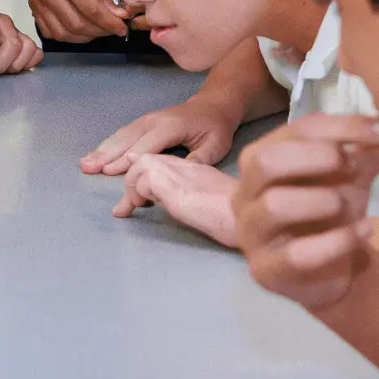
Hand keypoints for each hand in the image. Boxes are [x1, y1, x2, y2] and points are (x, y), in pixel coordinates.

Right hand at [24, 0, 124, 41]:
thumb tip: (119, 16)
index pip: (91, 10)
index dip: (110, 24)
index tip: (122, 29)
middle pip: (77, 25)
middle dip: (99, 32)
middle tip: (112, 29)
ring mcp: (37, 0)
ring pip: (62, 33)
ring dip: (83, 37)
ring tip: (97, 30)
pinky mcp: (32, 5)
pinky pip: (48, 30)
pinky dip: (65, 35)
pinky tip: (78, 29)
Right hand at [81, 97, 240, 175]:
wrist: (214, 105)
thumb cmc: (215, 128)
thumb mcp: (214, 146)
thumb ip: (196, 161)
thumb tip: (177, 177)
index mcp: (170, 127)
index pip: (145, 146)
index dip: (127, 159)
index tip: (109, 172)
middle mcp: (154, 121)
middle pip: (126, 139)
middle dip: (106, 155)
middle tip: (87, 168)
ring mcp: (147, 119)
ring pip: (121, 135)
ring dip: (102, 149)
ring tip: (85, 162)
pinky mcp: (144, 122)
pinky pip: (123, 133)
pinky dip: (109, 143)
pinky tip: (98, 153)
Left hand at [113, 153, 240, 246]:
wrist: (249, 218)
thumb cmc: (238, 218)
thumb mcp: (211, 203)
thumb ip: (191, 197)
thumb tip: (169, 203)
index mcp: (196, 170)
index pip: (159, 161)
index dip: (142, 175)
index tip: (137, 196)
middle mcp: (186, 167)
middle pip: (145, 160)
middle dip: (131, 182)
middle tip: (130, 208)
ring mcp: (180, 174)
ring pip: (139, 167)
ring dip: (133, 189)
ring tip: (139, 208)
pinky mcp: (174, 187)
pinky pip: (144, 182)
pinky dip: (139, 195)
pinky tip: (148, 208)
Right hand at [232, 115, 378, 310]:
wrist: (329, 268)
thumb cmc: (331, 211)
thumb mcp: (351, 174)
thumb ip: (369, 149)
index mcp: (261, 158)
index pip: (297, 130)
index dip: (343, 126)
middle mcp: (245, 193)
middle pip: (265, 161)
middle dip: (316, 156)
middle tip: (353, 165)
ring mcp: (251, 234)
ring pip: (275, 205)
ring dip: (323, 199)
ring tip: (352, 206)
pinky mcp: (267, 271)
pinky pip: (297, 254)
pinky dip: (338, 240)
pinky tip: (364, 231)